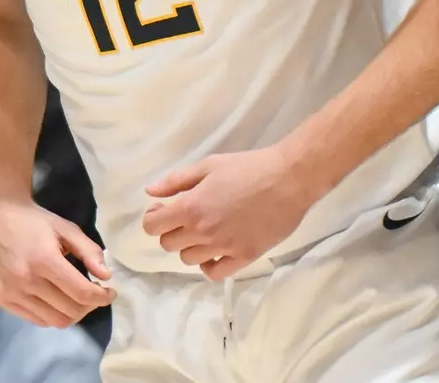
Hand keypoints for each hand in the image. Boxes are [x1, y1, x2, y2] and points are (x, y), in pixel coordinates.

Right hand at [0, 199, 113, 328]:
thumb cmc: (34, 221)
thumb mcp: (66, 228)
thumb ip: (89, 251)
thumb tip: (106, 276)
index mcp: (43, 260)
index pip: (81, 293)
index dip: (102, 297)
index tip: (110, 292)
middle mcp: (26, 281)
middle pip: (70, 311)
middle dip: (89, 306)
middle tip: (94, 293)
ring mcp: (12, 293)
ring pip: (54, 321)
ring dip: (72, 313)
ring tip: (76, 298)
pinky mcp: (3, 301)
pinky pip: (37, 320)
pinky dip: (53, 315)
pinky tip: (56, 299)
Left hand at [142, 145, 314, 279]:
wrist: (288, 179)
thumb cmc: (248, 167)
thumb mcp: (208, 165)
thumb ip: (175, 181)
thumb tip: (150, 192)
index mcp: (191, 207)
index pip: (153, 227)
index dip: (153, 218)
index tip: (163, 210)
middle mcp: (203, 232)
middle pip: (168, 244)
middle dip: (171, 230)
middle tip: (185, 218)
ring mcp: (223, 248)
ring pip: (188, 259)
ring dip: (190, 246)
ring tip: (204, 231)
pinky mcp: (244, 257)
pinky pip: (214, 273)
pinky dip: (209, 264)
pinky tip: (216, 250)